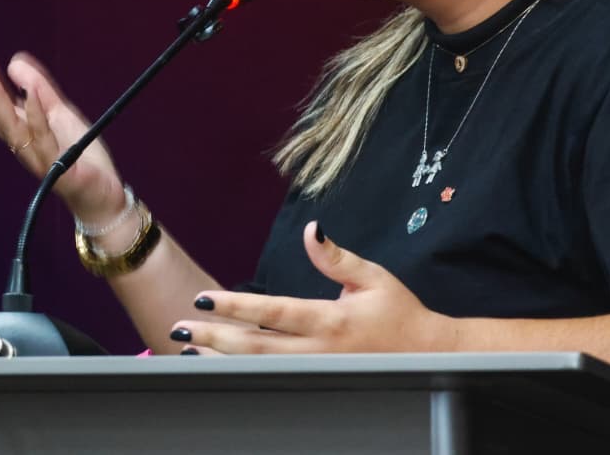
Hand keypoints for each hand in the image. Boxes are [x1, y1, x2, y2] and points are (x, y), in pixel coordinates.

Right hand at [0, 43, 123, 221]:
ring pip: (12, 127)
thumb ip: (38, 87)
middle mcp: (24, 144)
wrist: (103, 193)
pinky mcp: (59, 169)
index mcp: (22, 129)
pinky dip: (37, 116)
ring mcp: (38, 157)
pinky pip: (44, 140)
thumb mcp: (60, 112)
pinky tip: (31, 94)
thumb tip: (14, 61)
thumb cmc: (81, 155)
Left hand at [168, 221, 461, 353]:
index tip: (203, 300)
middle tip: (179, 329)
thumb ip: (336, 257)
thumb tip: (312, 229)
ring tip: (189, 351)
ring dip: (222, 360)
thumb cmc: (400, 312)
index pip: (273, 312)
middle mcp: (321, 349)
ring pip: (261, 370)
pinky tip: (222, 367)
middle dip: (214, 338)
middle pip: (257, 347)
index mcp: (331, 319)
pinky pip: (275, 381)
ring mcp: (319, 371)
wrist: (430, 355)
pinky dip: (245, 375)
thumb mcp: (373, 277)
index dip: (235, 306)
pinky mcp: (321, 382)